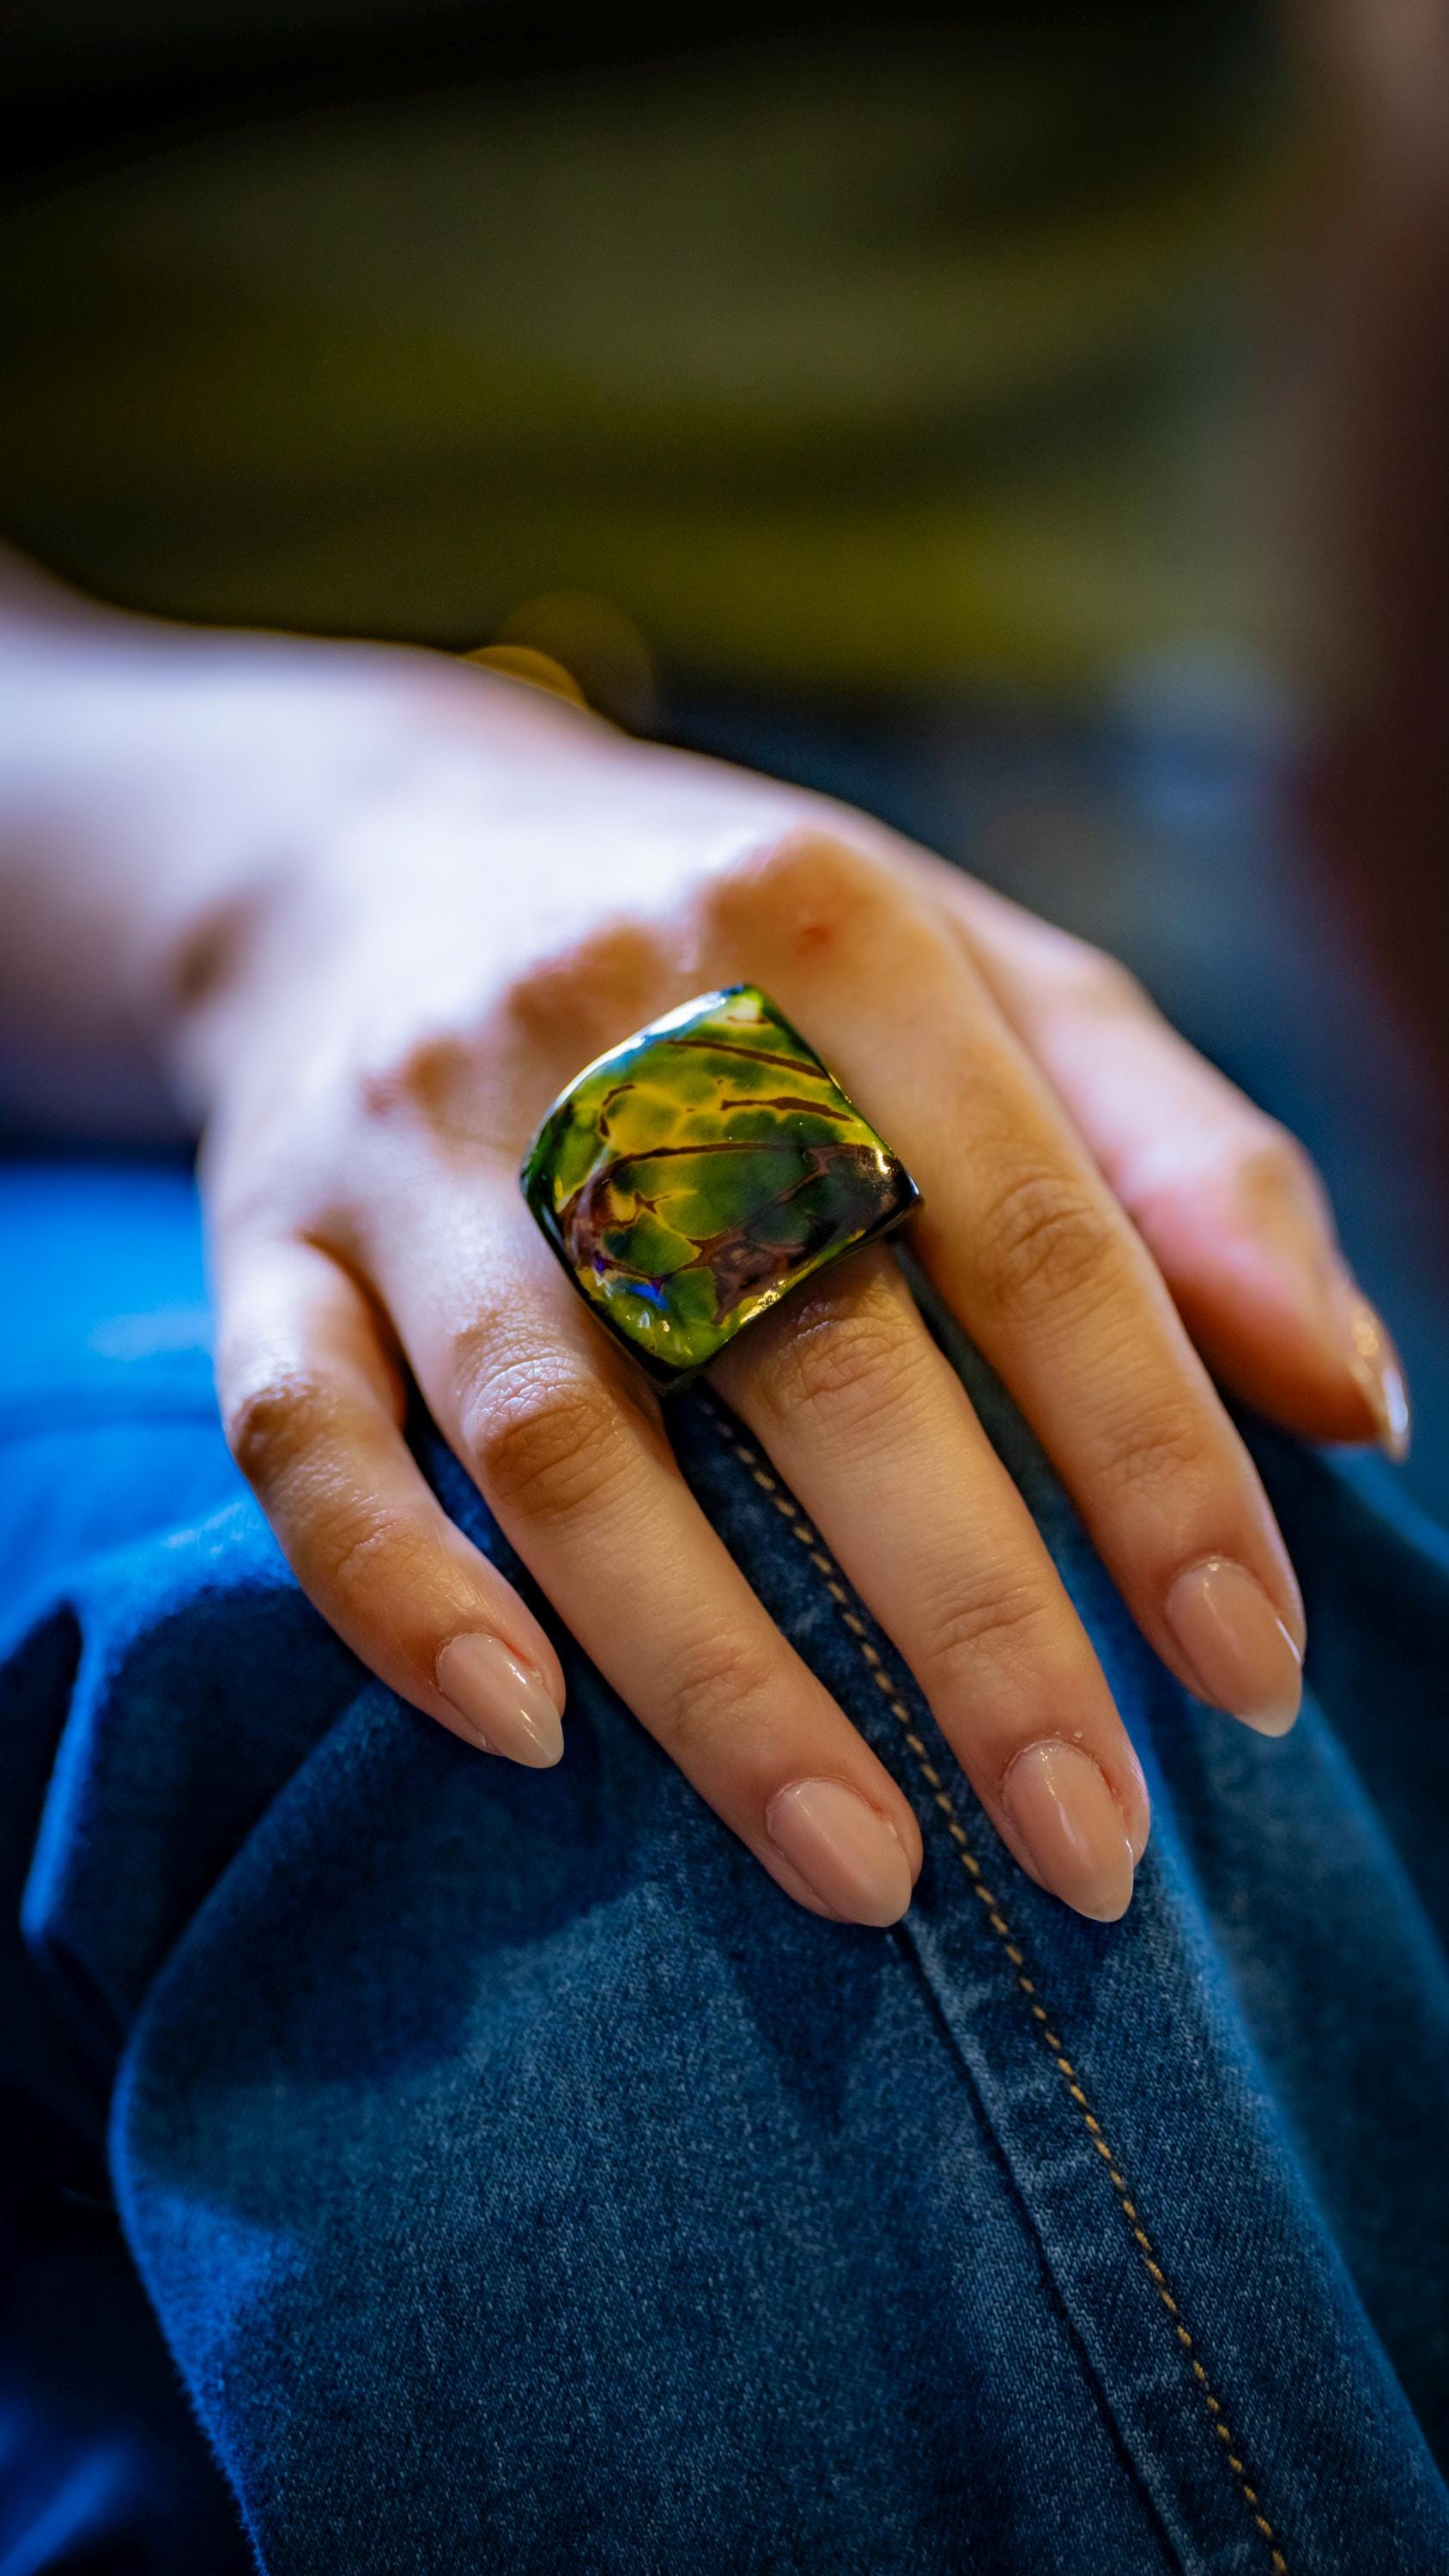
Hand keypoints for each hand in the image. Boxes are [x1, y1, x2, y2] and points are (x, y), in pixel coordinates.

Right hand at [156, 642, 1403, 1928]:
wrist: (367, 853)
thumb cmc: (744, 960)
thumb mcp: (986, 980)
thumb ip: (1176, 1163)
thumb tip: (1350, 1400)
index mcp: (830, 931)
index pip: (1031, 1228)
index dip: (1156, 1461)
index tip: (1250, 1671)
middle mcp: (608, 1020)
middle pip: (806, 1348)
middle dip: (969, 1622)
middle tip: (1088, 1849)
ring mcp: (412, 1135)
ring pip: (558, 1431)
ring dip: (713, 1673)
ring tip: (864, 1877)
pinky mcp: (262, 1231)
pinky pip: (296, 1429)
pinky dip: (398, 1590)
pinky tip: (524, 1734)